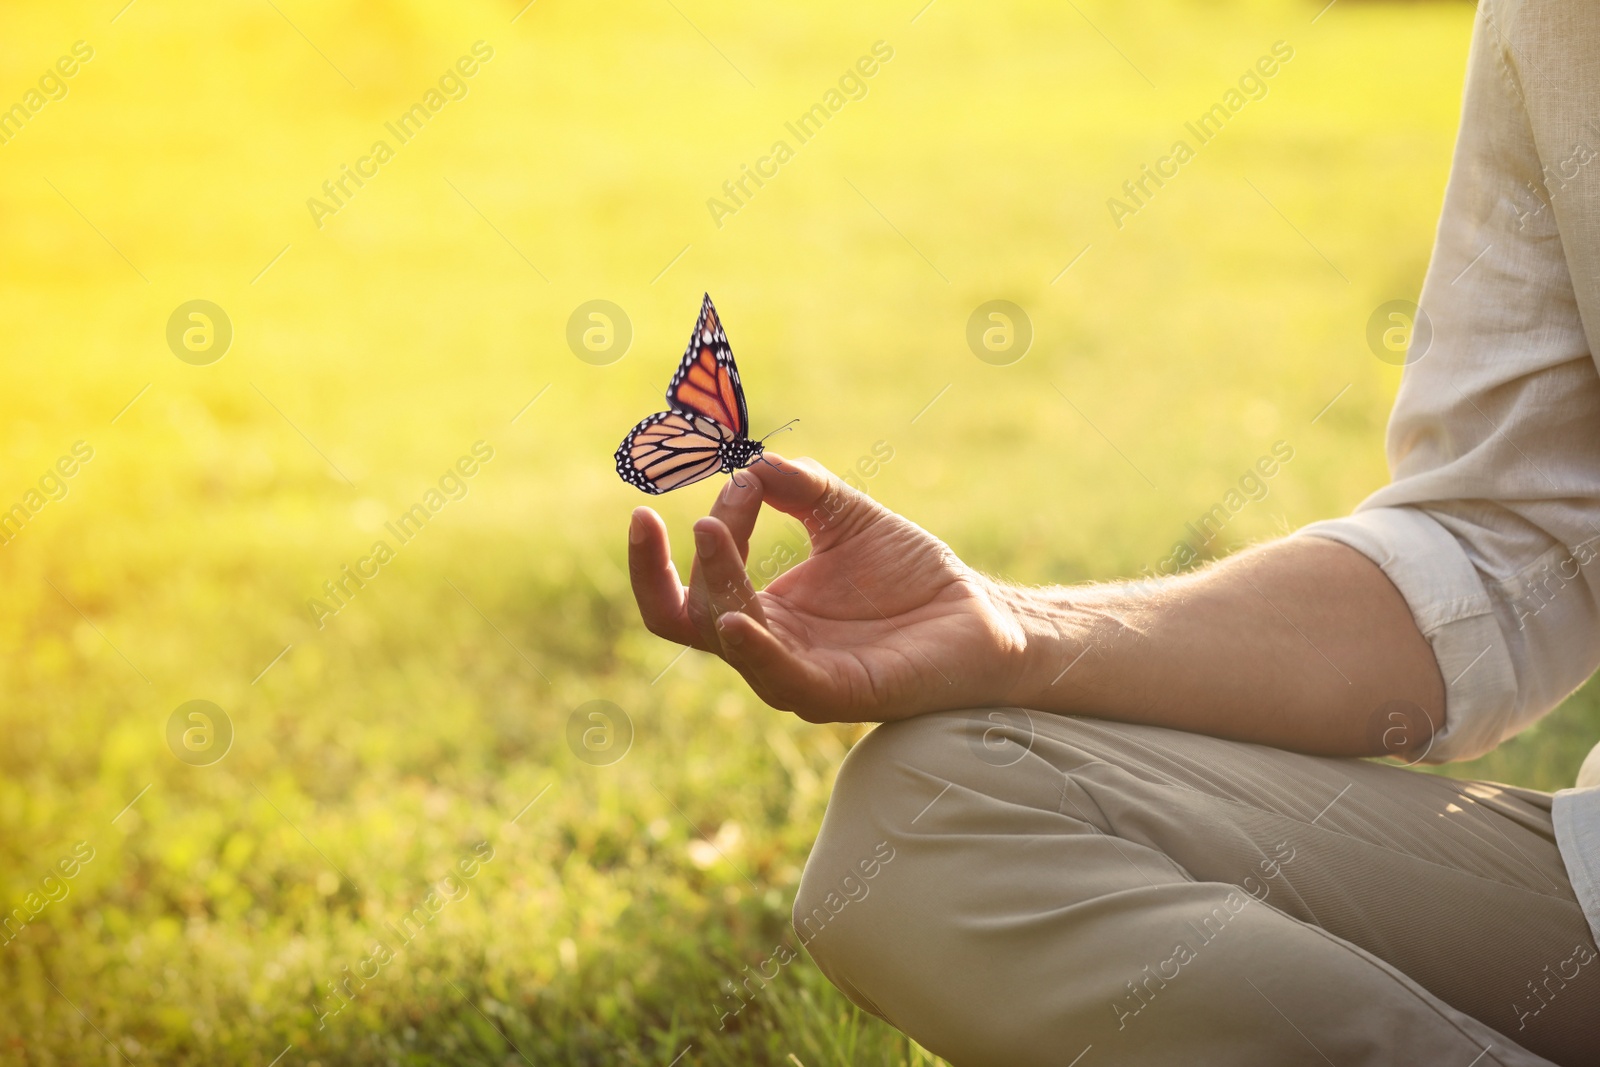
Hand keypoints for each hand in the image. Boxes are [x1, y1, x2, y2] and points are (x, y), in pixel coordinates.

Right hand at [627, 454, 1028, 722]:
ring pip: (731, 642)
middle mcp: (770, 650)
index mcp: (762, 615)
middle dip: (688, 562)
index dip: (672, 551)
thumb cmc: (913, 576)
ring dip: (717, 585)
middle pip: (692, 618)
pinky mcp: (843, 692)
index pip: (685, 596)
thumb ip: (799, 488)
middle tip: (707, 513)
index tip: (727, 485)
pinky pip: (784, 681)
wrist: (983, 616)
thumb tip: (749, 463)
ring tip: (712, 531)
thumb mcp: (846, 516)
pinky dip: (754, 651)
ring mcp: (801, 677)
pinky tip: (737, 619)